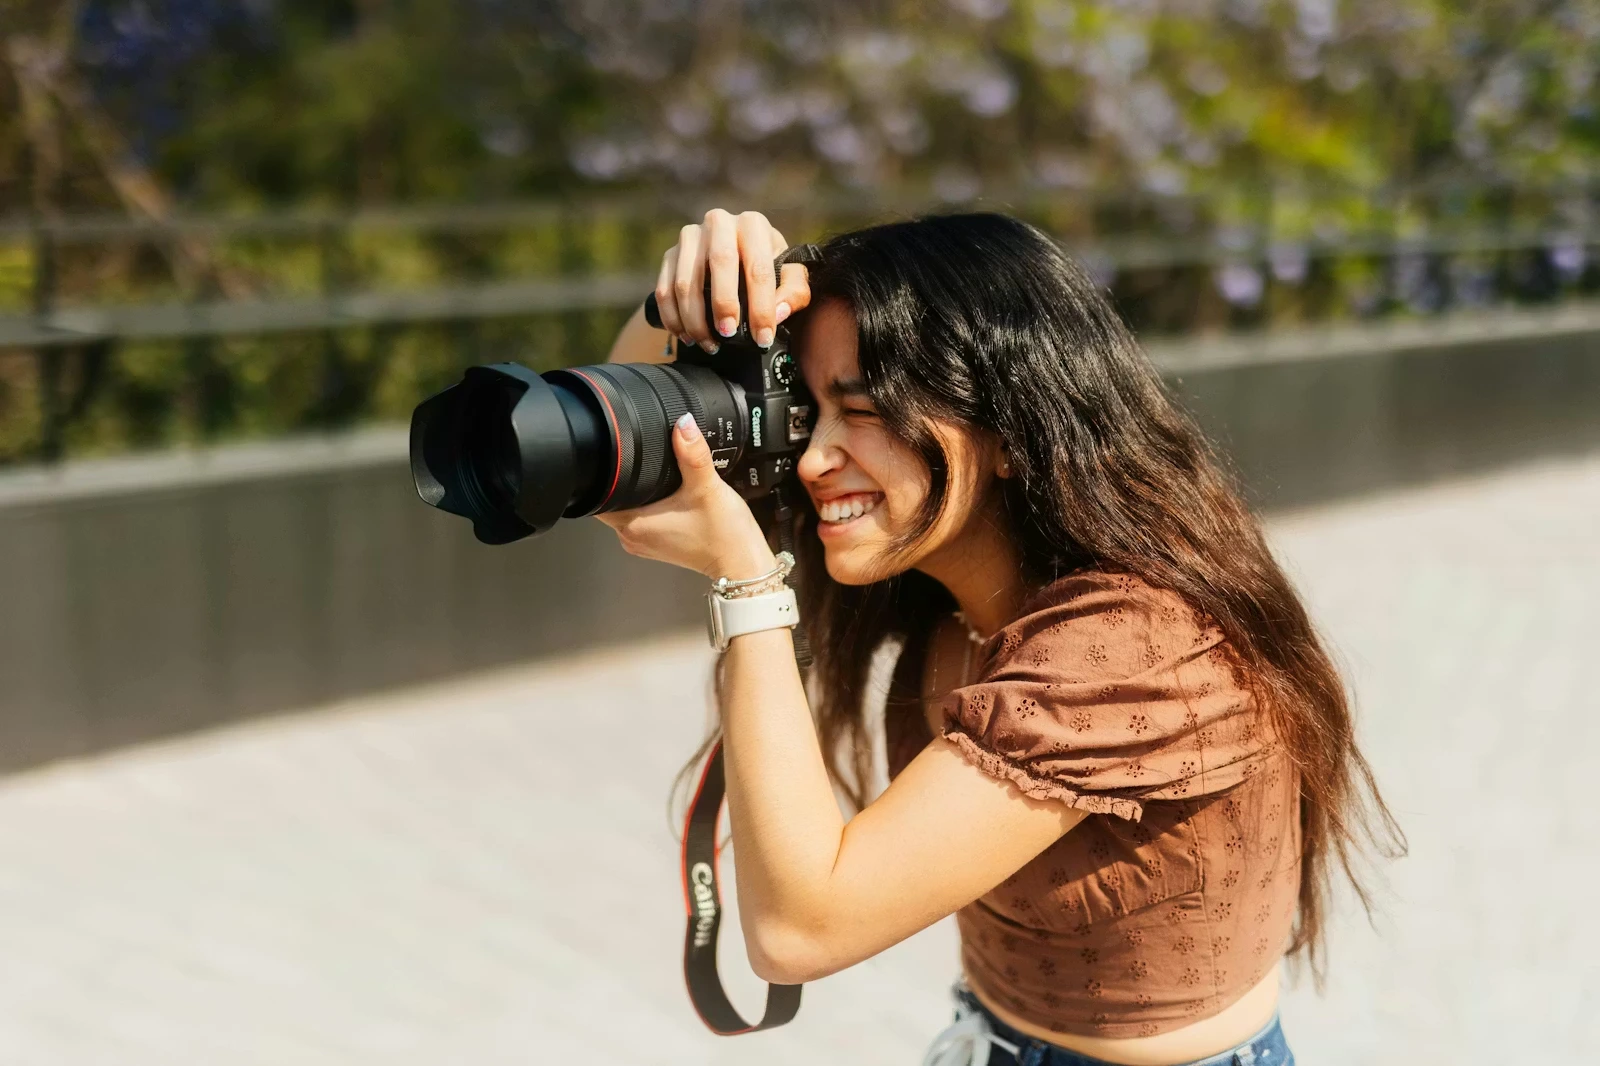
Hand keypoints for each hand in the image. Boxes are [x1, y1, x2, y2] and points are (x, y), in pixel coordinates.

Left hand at [596, 412, 777, 579]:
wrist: (743, 565)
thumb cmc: (724, 536)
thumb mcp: (708, 488)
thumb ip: (693, 454)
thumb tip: (683, 424)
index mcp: (634, 524)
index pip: (597, 496)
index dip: (602, 473)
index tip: (612, 455)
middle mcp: (632, 537)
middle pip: (610, 500)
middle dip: (621, 479)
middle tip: (637, 457)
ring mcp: (643, 543)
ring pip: (625, 509)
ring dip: (634, 492)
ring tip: (652, 474)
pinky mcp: (657, 544)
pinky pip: (640, 519)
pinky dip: (647, 505)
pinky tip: (664, 493)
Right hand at [654, 209, 812, 352]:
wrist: (735, 250)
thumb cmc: (766, 265)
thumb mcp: (789, 274)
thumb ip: (794, 293)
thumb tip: (778, 313)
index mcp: (753, 225)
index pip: (758, 268)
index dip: (761, 308)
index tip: (762, 338)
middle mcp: (719, 223)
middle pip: (719, 263)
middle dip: (723, 304)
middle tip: (729, 334)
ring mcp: (690, 237)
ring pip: (686, 281)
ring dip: (695, 319)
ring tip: (709, 343)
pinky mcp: (670, 254)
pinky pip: (665, 290)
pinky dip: (674, 319)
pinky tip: (687, 336)